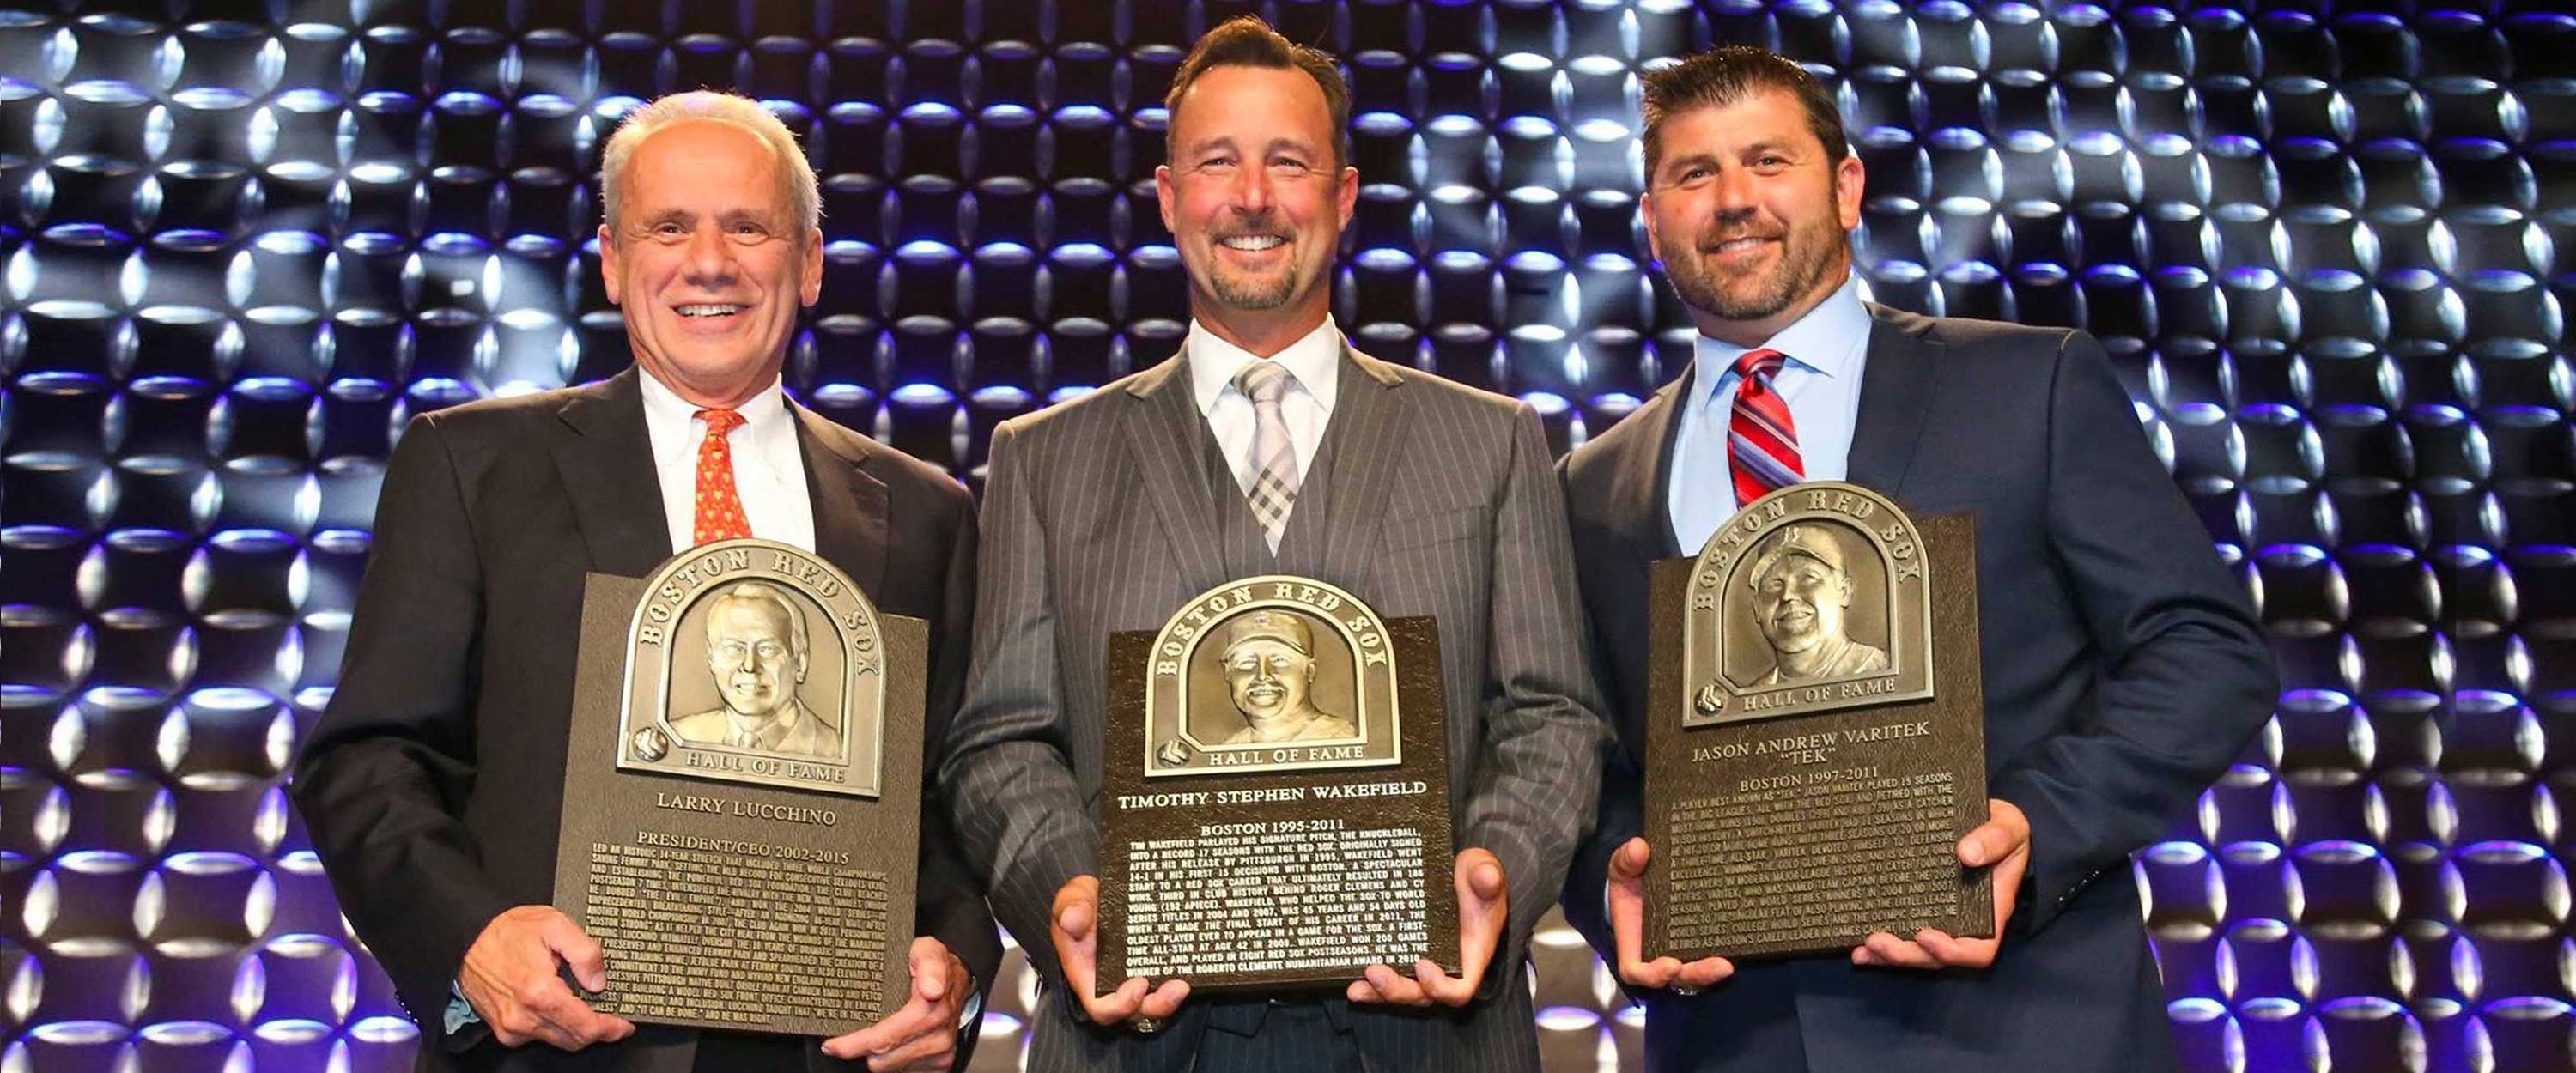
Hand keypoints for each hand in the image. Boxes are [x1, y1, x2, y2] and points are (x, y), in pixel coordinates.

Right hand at [457, 905, 636, 1049]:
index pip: (585, 1027)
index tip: (624, 1025)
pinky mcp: (505, 1031)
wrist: (465, 941)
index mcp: (539, 992)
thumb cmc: (506, 932)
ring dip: (576, 1029)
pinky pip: (539, 1036)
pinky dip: (555, 1026)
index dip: (610, 1029)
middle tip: (612, 1016)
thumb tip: (599, 980)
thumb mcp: (554, 924)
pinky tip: (559, 1006)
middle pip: (574, 1040)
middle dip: (597, 1030)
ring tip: (585, 1006)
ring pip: (558, 1040)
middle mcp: (524, 1017)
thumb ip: (584, 951)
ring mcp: (512, 1027)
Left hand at [822, 937, 970, 1070]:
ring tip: (867, 1039)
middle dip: (858, 1049)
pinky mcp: (940, 1064)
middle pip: (884, 1055)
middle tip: (838, 1043)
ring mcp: (941, 1050)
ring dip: (876, 1055)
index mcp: (934, 1007)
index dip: (857, 1043)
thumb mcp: (928, 950)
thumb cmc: (935, 965)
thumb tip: (932, 989)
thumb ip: (930, 963)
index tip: (834, 1045)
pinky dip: (892, 1060)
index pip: (889, 1036)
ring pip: (889, 1067)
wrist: (958, 980)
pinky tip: (890, 1044)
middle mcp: (940, 1033)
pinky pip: (903, 1071)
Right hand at [1050, 875, 1188, 1027]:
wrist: (1100, 895)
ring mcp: (1135, 976)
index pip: (1101, 1006)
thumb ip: (1070, 907)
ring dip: (1171, 997)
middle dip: (1158, 1005)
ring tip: (1185, 984)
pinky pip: (1167, 981)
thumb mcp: (1072, 898)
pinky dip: (1180, 976)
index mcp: (1087, 975)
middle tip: (1177, 988)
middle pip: (1135, 1010)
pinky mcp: (1153, 966)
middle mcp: (1112, 983)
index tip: (1139, 984)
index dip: (1120, 1005)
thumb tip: (1072, 919)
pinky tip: (1194, 962)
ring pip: (1154, 1000)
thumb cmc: (1082, 903)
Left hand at [1348, 847, 1508, 1007]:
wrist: (1455, 872)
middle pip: (1423, 995)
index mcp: (1470, 955)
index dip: (1441, 987)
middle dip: (1398, 990)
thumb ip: (1487, 875)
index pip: (1460, 989)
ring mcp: (1420, 963)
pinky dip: (1368, 983)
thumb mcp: (1483, 869)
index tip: (1421, 965)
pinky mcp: (1401, 954)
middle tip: (1375, 972)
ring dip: (1378, 993)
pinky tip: (1347, 978)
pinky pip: (1386, 976)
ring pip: (1401, 990)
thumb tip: (1487, 876)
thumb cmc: (1474, 875)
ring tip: (1356, 987)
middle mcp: (1445, 965)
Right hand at [1605, 837, 1733, 991]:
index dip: (1652, 975)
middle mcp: (1658, 952)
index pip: (1636, 970)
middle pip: (1676, 977)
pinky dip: (1723, 955)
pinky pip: (1709, 956)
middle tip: (1719, 966)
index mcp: (1634, 941)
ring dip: (1711, 973)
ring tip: (1729, 965)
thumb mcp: (1623, 866)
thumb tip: (1639, 848)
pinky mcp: (1699, 942)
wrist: (1647, 876)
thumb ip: (1626, 859)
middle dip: (1696, 974)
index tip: (1671, 965)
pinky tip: (1738, 949)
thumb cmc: (1630, 878)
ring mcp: (1680, 950)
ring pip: (1695, 973)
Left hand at [1853, 798, 2030, 969]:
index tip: (1926, 936)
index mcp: (1991, 911)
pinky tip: (1856, 944)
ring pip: (1915, 952)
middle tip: (1877, 941)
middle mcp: (1964, 922)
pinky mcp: (1918, 907)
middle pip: (1937, 957)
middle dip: (1907, 955)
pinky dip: (1878, 945)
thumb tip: (1967, 853)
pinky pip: (1900, 932)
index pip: (1979, 949)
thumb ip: (1996, 839)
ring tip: (1861, 950)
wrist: (1984, 821)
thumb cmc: (2002, 829)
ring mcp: (1940, 918)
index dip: (1952, 952)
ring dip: (1887, 955)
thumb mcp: (2009, 827)